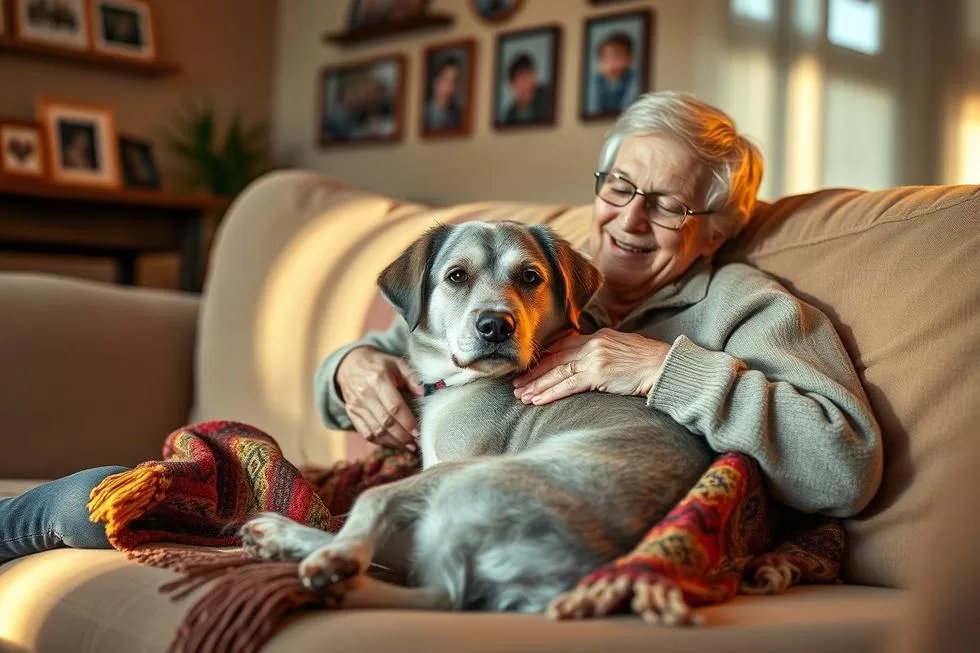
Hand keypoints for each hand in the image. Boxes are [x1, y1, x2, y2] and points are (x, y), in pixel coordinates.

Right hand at [336, 347, 422, 451]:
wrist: (349, 364)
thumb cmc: (378, 364)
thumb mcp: (396, 363)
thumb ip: (412, 377)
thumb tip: (424, 393)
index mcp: (378, 379)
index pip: (394, 406)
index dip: (407, 422)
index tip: (418, 432)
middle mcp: (365, 394)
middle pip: (385, 422)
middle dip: (402, 436)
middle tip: (416, 443)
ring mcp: (356, 405)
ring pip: (375, 430)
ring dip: (393, 442)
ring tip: (408, 447)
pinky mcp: (351, 413)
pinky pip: (365, 432)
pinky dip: (379, 441)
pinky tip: (392, 444)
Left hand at [512, 329, 670, 405]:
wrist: (665, 367)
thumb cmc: (649, 362)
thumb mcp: (623, 348)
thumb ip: (603, 352)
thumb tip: (589, 362)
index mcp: (597, 336)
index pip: (562, 346)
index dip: (543, 358)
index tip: (529, 368)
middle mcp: (593, 344)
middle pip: (554, 358)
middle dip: (533, 372)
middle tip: (516, 384)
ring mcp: (594, 358)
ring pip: (557, 372)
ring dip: (536, 385)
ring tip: (521, 395)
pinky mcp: (598, 373)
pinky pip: (568, 385)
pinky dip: (550, 393)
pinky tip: (537, 400)